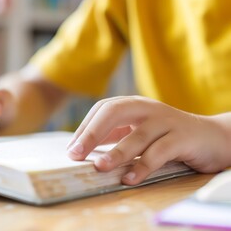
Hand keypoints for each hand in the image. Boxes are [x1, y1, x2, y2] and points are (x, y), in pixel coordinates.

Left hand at [67, 96, 230, 184]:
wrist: (211, 136)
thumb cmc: (168, 135)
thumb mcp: (139, 130)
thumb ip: (116, 135)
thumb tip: (84, 148)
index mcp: (134, 105)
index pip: (103, 109)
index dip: (85, 128)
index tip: (72, 150)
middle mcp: (148, 108)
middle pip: (114, 112)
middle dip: (92, 133)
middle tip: (76, 154)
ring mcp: (166, 121)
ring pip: (137, 134)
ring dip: (117, 152)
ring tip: (100, 167)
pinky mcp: (183, 137)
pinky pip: (160, 152)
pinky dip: (144, 166)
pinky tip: (130, 179)